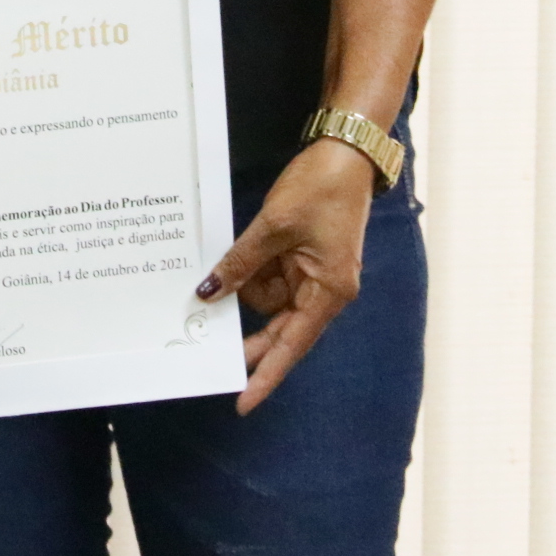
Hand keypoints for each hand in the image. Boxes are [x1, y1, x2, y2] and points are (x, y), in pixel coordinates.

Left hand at [195, 137, 376, 413]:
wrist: (346, 153)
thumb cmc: (322, 188)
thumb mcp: (273, 226)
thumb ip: (240, 263)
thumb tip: (209, 293)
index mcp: (328, 292)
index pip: (290, 346)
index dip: (265, 375)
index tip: (243, 402)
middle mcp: (324, 291)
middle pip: (279, 329)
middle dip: (248, 336)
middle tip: (211, 350)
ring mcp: (314, 275)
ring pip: (269, 300)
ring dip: (248, 285)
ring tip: (244, 253)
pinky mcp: (304, 259)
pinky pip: (270, 277)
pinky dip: (252, 270)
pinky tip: (238, 258)